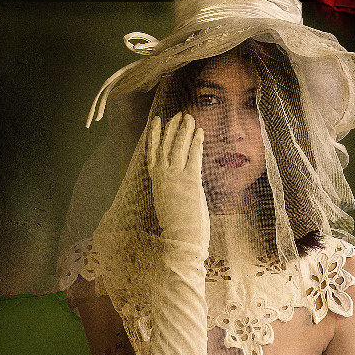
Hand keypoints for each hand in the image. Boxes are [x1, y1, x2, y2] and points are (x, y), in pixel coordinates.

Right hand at [146, 112, 209, 254]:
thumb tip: (178, 185)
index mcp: (156, 183)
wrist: (180, 240)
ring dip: (184, 130)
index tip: (157, 121)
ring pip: (178, 147)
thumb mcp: (169, 205)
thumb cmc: (177, 229)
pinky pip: (193, 156)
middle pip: (166, 146)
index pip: (153, 153)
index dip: (155, 135)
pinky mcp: (190, 181)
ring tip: (189, 117)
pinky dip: (197, 143)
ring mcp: (176, 178)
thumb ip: (172, 190)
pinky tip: (201, 132)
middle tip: (178, 114)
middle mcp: (163, 177)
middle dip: (172, 128)